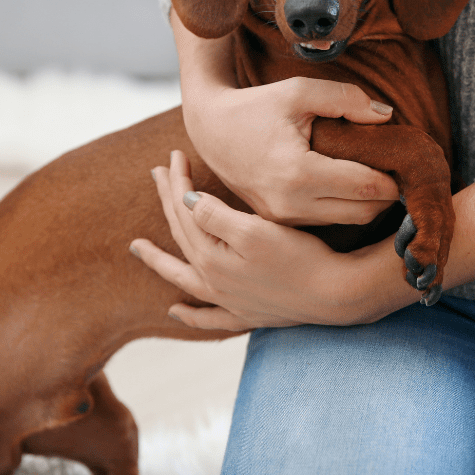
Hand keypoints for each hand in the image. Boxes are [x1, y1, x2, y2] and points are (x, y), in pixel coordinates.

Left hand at [131, 150, 396, 330]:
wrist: (336, 295)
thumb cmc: (300, 258)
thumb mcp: (255, 231)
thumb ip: (215, 216)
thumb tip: (185, 202)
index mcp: (212, 257)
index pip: (185, 211)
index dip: (177, 182)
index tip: (173, 156)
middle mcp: (214, 281)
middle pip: (182, 235)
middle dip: (169, 202)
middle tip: (156, 173)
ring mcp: (229, 300)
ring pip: (184, 277)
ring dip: (161, 261)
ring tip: (139, 248)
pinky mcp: (249, 313)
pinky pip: (210, 318)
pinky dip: (191, 315)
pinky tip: (176, 311)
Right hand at [184, 75, 400, 226]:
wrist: (212, 132)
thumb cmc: (256, 107)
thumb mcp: (299, 91)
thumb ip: (346, 98)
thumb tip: (387, 115)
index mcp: (298, 173)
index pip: (366, 186)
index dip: (395, 177)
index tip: (409, 161)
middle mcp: (291, 205)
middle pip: (364, 211)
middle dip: (389, 193)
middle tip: (402, 169)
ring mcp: (285, 219)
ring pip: (349, 221)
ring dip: (370, 202)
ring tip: (380, 174)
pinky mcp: (282, 224)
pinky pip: (328, 221)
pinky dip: (347, 206)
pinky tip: (353, 184)